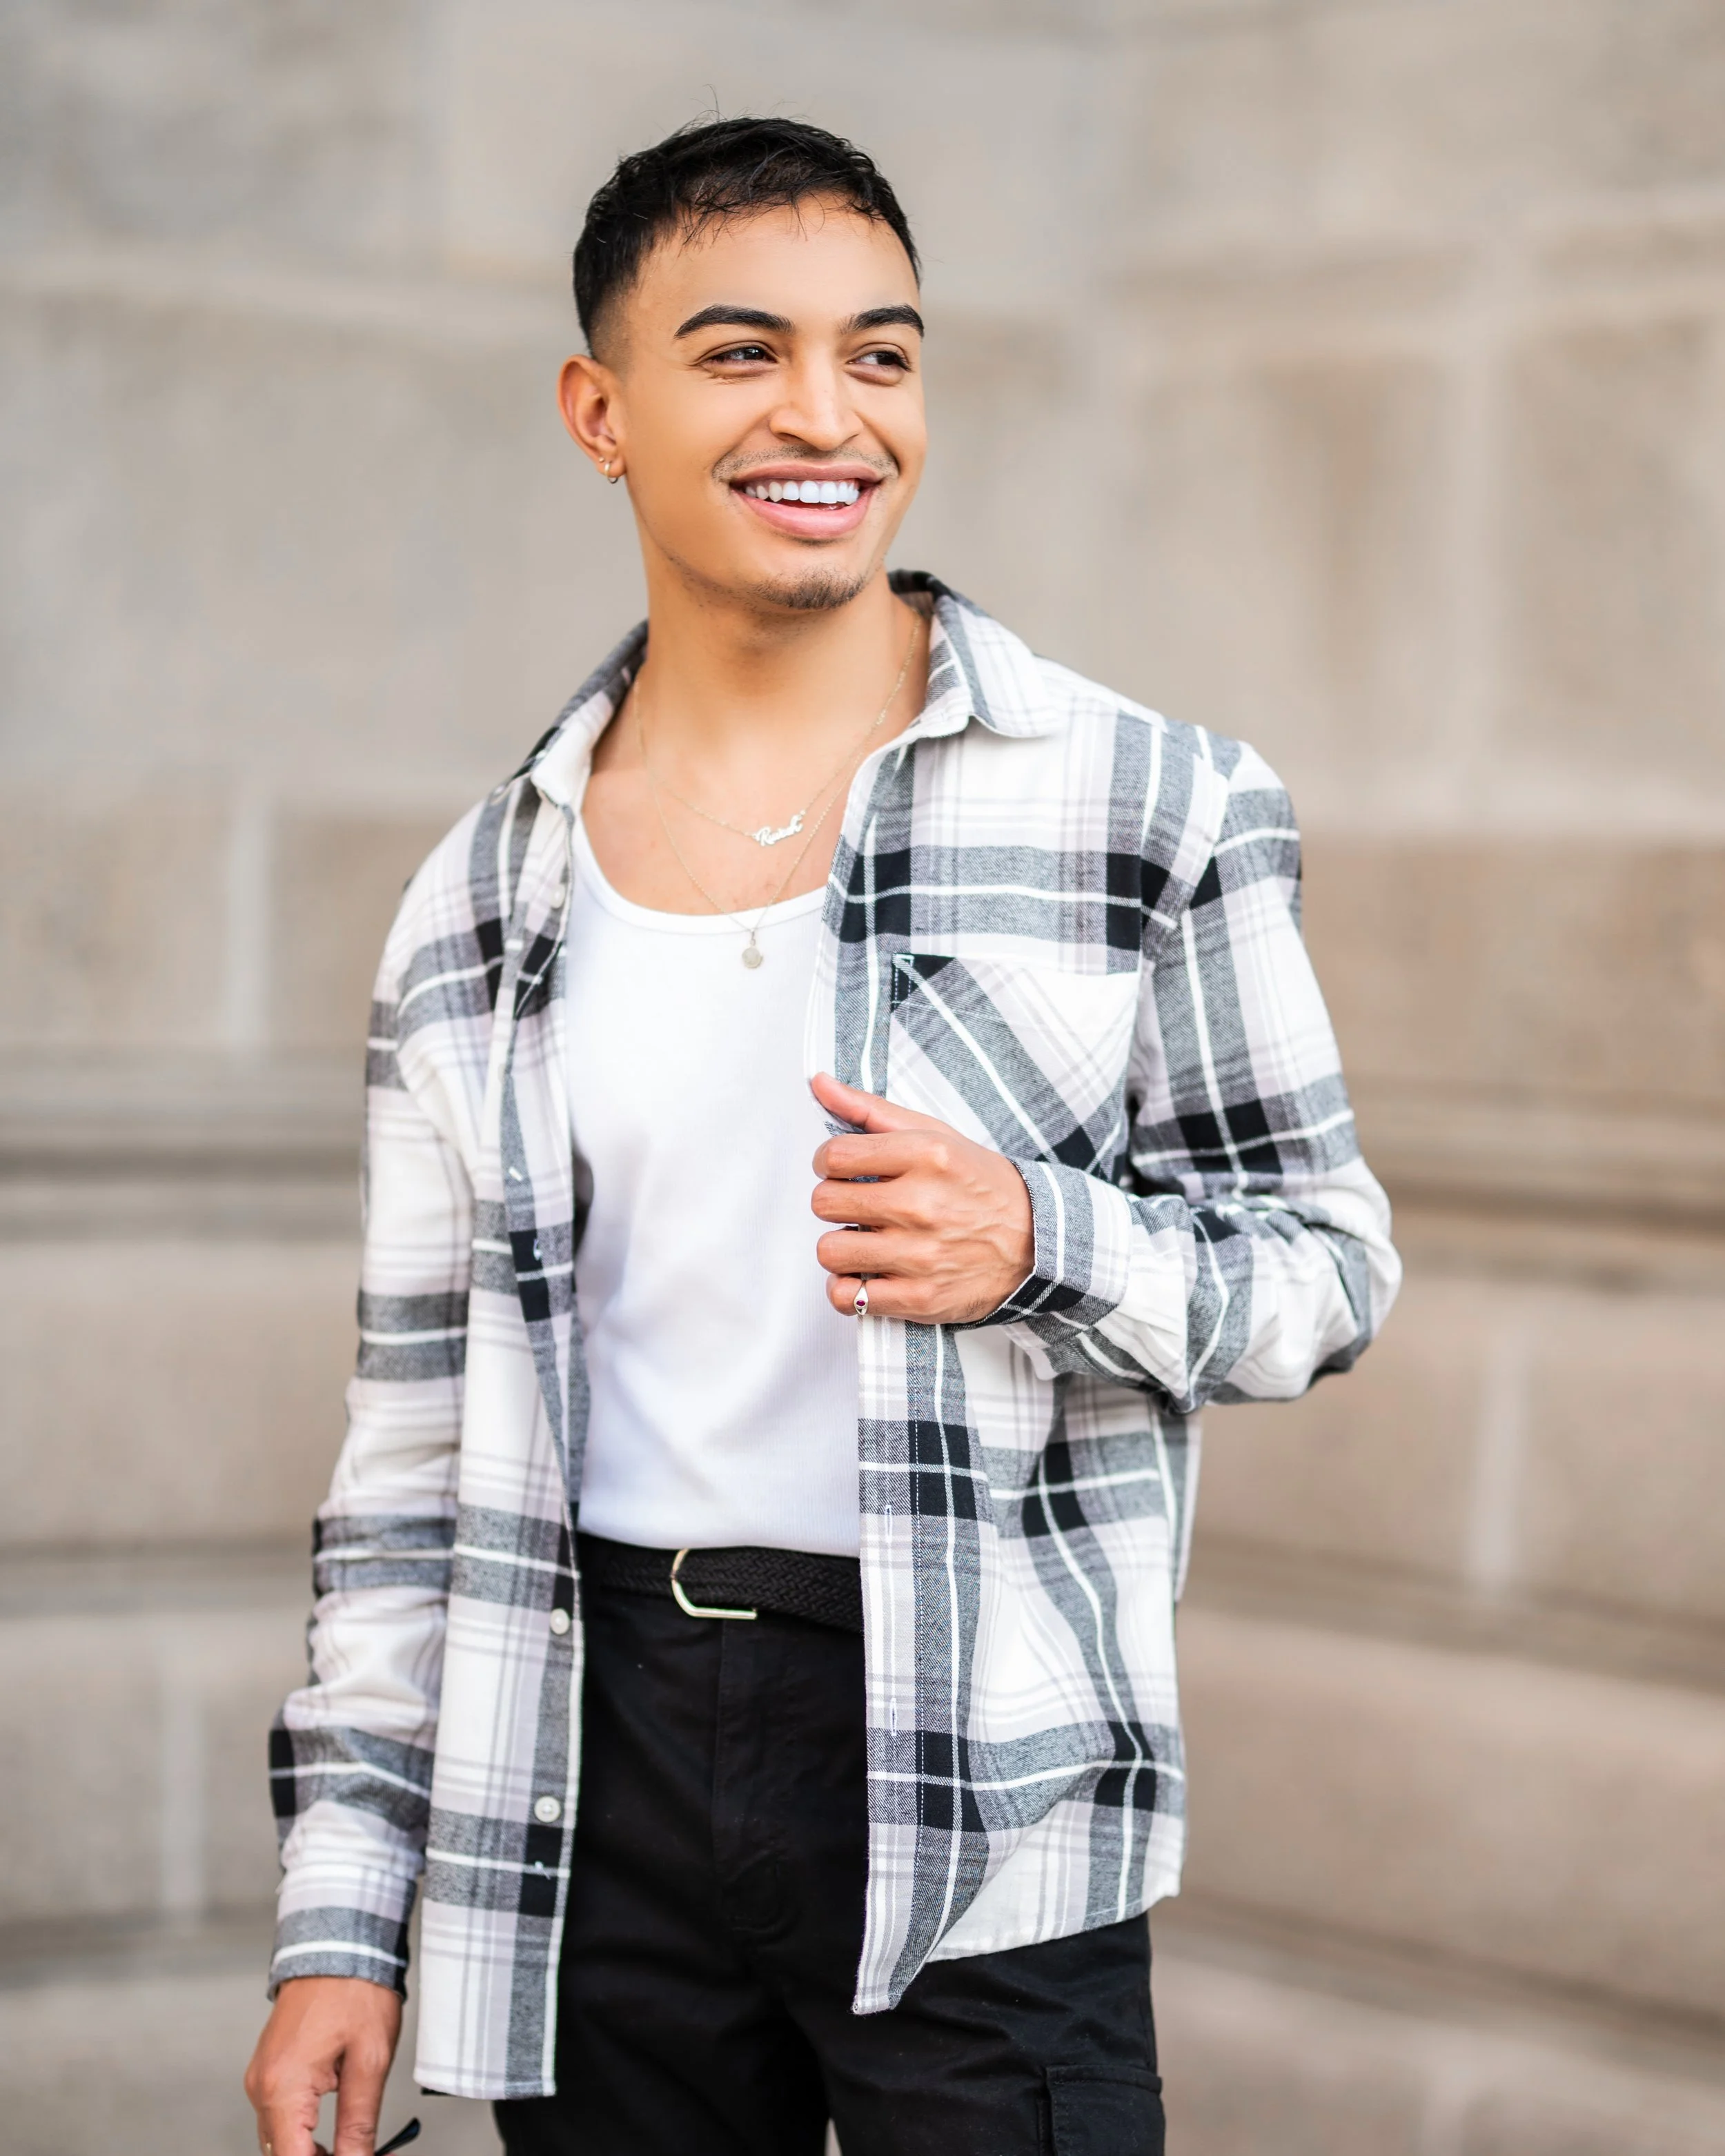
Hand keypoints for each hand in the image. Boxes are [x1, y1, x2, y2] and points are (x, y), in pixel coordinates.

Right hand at [245, 1976, 401, 2155]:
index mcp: (281, 2088)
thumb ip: (359, 2123)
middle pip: (284, 2155)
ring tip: (359, 2149)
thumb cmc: (355, 1990)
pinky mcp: (269, 2073)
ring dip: (315, 2154)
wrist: (338, 1944)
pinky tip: (337, 2136)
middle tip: (373, 2155)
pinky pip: (282, 2118)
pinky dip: (306, 2135)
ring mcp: (261, 2080)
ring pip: (282, 2142)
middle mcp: (261, 2089)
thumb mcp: (369, 2061)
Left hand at [809, 1073, 1033, 1323]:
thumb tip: (819, 1083)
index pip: (834, 1155)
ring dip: (841, 1246)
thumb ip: (871, 1110)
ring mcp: (920, 1255)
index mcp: (926, 1156)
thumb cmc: (980, 1185)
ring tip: (865, 1240)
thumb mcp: (935, 1135)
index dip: (827, 1162)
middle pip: (825, 1202)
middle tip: (857, 1205)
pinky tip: (867, 1273)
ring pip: (830, 1250)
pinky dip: (848, 1289)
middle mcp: (922, 1205)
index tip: (840, 1169)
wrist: (1037, 1241)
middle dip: (834, 1202)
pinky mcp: (920, 1297)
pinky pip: (847, 1297)